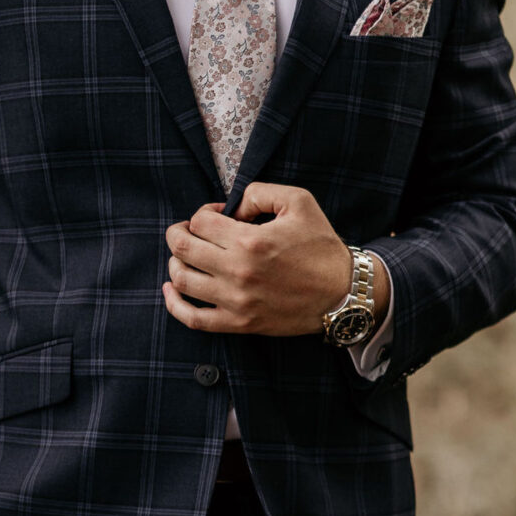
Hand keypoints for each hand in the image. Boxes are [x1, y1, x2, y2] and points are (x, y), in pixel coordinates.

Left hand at [162, 183, 381, 336]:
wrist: (343, 293)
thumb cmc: (321, 246)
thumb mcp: (298, 202)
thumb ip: (260, 192)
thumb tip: (232, 207)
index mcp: (250, 241)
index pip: (200, 222)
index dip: (202, 213)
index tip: (217, 216)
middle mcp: (238, 272)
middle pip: (181, 248)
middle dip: (178, 233)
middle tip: (188, 230)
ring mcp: (236, 301)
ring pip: (182, 280)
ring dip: (176, 262)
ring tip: (186, 256)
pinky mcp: (239, 323)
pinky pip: (193, 318)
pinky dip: (174, 304)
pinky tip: (172, 289)